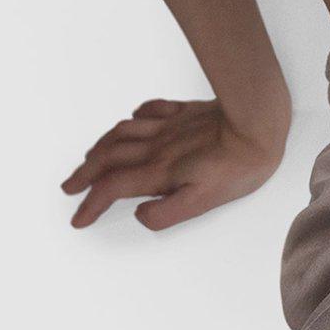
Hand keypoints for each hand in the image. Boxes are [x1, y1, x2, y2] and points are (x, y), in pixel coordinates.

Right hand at [60, 96, 287, 230]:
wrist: (259, 122)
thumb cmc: (239, 165)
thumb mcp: (205, 202)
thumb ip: (167, 212)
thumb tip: (139, 215)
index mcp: (158, 172)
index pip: (112, 189)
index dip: (91, 206)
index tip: (79, 219)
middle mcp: (156, 147)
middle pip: (107, 159)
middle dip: (84, 175)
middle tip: (69, 187)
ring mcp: (169, 126)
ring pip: (122, 134)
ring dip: (100, 147)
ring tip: (89, 158)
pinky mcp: (186, 111)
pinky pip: (151, 110)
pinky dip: (134, 117)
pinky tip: (132, 119)